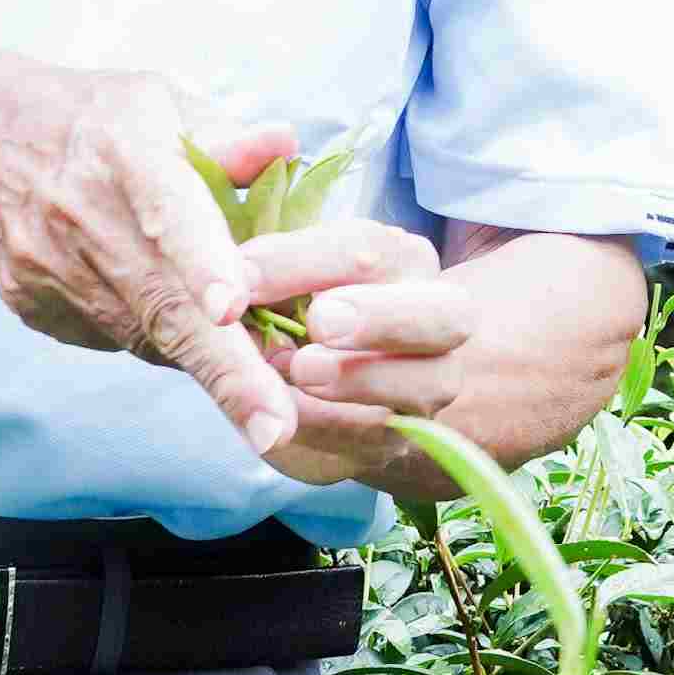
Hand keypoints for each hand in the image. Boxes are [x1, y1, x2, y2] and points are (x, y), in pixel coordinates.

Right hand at [0, 74, 301, 455]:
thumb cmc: (103, 124)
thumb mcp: (165, 105)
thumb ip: (228, 137)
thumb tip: (284, 148)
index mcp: (126, 154)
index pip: (167, 211)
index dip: (202, 261)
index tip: (231, 308)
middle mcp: (83, 217)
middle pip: (160, 302)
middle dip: (224, 370)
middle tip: (275, 427)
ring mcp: (51, 270)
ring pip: (145, 334)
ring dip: (208, 363)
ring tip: (264, 393)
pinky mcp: (34, 307)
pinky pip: (117, 339)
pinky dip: (162, 342)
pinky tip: (185, 326)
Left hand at [244, 219, 453, 485]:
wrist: (306, 386)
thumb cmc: (284, 309)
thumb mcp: (267, 276)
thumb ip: (251, 261)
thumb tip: (227, 235)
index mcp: (400, 261)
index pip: (367, 248)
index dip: (300, 261)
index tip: (240, 277)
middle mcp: (432, 317)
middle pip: (446, 313)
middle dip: (383, 316)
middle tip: (321, 322)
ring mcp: (425, 383)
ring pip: (431, 381)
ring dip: (364, 377)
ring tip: (302, 372)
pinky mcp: (396, 438)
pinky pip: (378, 439)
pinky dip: (331, 432)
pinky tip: (282, 424)